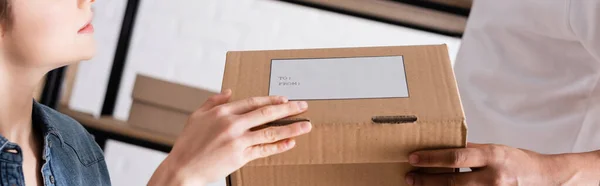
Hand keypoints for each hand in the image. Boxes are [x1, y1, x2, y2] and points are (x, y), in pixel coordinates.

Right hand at [148, 89, 311, 185]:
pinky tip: (290, 143)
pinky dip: (278, 146)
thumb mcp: (196, 116)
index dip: (271, 100)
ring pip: (270, 132)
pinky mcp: (240, 156)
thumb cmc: (188, 143)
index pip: (252, 102)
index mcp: (222, 112)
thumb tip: (228, 92)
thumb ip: (213, 102)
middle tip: (303, 106)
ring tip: (305, 125)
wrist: (183, 168)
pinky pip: (264, 150)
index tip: (285, 99)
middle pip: (265, 113)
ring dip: (290, 128)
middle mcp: (232, 124)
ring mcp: (237, 141)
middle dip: (287, 109)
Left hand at [405, 143, 562, 185]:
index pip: (455, 156)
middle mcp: (492, 176)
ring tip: (417, 184)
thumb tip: (442, 147)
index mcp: (491, 156)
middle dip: (427, 179)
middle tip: (409, 176)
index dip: (432, 158)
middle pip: (452, 180)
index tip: (414, 158)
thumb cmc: (516, 160)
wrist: (542, 177)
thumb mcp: (493, 149)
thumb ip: (470, 150)